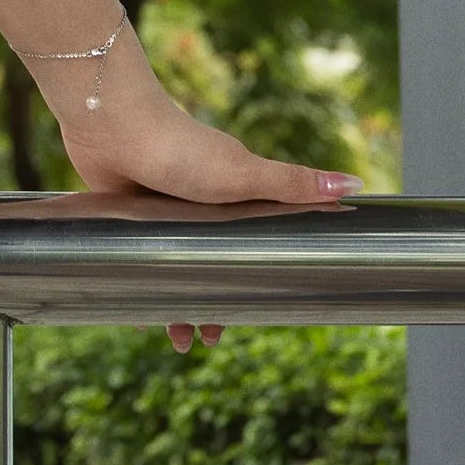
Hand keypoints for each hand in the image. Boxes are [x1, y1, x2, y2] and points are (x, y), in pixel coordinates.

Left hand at [40, 17, 365, 352]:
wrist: (110, 124)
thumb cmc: (179, 146)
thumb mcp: (243, 173)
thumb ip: (293, 185)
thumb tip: (354, 184)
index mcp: (230, 198)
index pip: (249, 248)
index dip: (252, 281)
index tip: (256, 314)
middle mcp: (195, 206)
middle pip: (208, 264)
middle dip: (210, 302)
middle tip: (208, 338)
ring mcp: (159, 211)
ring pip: (171, 267)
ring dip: (174, 302)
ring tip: (174, 340)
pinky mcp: (125, 213)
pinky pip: (135, 257)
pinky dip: (137, 282)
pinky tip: (132, 312)